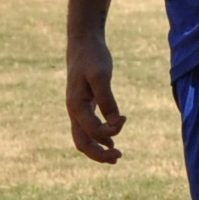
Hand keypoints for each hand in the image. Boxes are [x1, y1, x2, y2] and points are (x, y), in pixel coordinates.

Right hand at [66, 36, 123, 163]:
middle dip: (99, 154)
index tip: (124, 118)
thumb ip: (107, 99)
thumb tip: (116, 122)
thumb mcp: (101, 75)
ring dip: (99, 148)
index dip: (111, 130)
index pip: (92, 130)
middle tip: (119, 157)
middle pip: (82, 142)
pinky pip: (88, 127)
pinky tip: (111, 140)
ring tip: (117, 155)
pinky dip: (99, 136)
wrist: (83, 42)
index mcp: (75, 106)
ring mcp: (78, 109)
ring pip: (84, 137)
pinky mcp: (84, 104)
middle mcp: (74, 111)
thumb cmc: (92, 56)